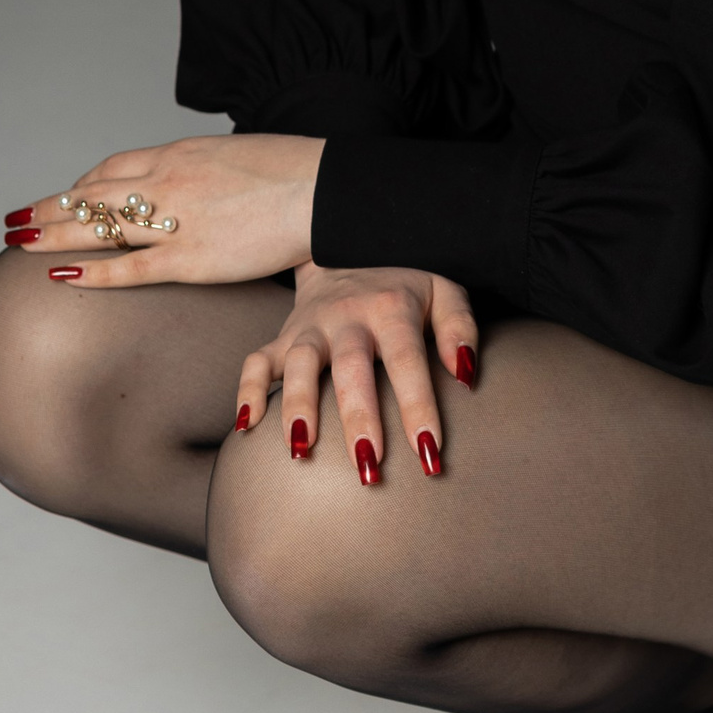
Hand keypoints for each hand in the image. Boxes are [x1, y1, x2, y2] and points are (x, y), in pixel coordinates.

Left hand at [2, 133, 322, 287]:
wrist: (322, 189)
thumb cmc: (292, 171)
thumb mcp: (235, 155)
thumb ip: (205, 171)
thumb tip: (198, 185)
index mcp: (178, 155)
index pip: (113, 169)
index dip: (81, 186)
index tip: (64, 197)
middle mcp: (166, 183)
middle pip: (92, 195)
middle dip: (51, 208)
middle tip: (17, 219)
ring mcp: (175, 222)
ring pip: (97, 227)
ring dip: (53, 233)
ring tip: (20, 242)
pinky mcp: (191, 259)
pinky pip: (129, 269)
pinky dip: (92, 271)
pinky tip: (63, 274)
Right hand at [233, 263, 479, 482]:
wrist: (347, 246)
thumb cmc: (404, 286)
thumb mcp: (444, 292)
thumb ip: (460, 328)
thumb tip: (465, 375)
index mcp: (391, 308)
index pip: (407, 361)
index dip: (418, 406)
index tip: (429, 452)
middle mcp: (347, 317)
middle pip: (351, 368)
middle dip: (358, 417)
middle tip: (368, 466)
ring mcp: (310, 327)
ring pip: (300, 364)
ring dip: (298, 407)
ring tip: (301, 452)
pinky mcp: (283, 336)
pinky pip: (256, 361)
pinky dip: (247, 391)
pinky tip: (246, 428)